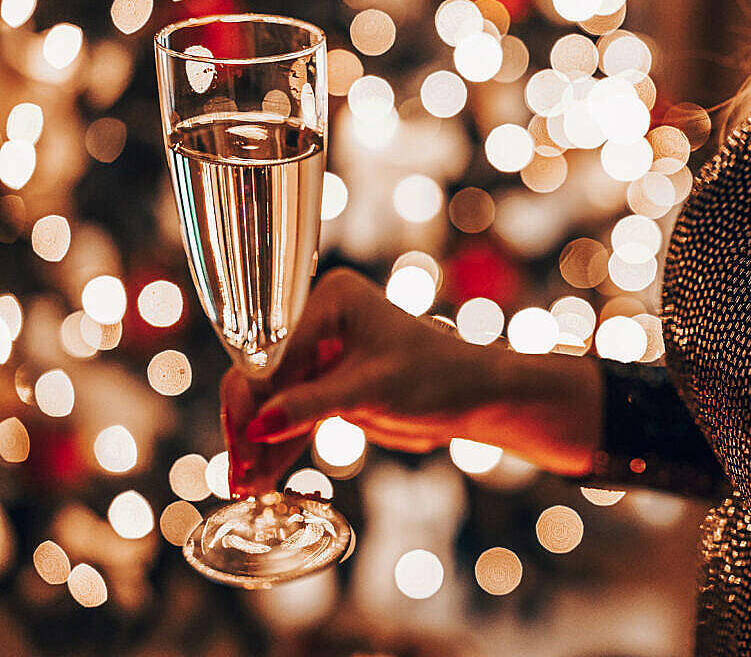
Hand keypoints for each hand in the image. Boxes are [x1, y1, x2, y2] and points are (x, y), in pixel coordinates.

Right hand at [221, 268, 602, 495]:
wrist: (475, 397)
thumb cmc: (437, 377)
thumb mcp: (372, 390)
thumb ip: (312, 405)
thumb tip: (257, 426)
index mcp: (330, 300)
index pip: (271, 350)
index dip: (252, 399)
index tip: (244, 443)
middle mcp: (319, 321)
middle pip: (264, 375)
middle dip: (251, 425)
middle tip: (239, 474)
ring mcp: (321, 354)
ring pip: (273, 400)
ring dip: (261, 442)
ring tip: (245, 486)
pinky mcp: (328, 385)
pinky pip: (293, 416)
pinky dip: (280, 445)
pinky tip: (261, 477)